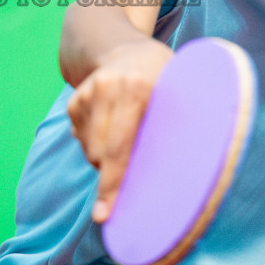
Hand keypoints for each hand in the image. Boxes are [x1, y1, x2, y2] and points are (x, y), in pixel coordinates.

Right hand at [66, 39, 172, 222]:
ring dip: (105, 159)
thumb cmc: (163, 80)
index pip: (121, 148)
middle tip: (127, 182)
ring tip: (126, 138)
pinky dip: (95, 144)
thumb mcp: (178, 92)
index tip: (104, 216)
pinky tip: (111, 127)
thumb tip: (191, 173)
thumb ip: (180, 124)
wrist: (124, 49)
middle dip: (111, 176)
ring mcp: (87, 92)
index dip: (113, 185)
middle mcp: (108, 88)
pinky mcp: (73, 100)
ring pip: (90, 151)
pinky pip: (80, 140)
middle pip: (100, 155)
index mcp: (139, 89)